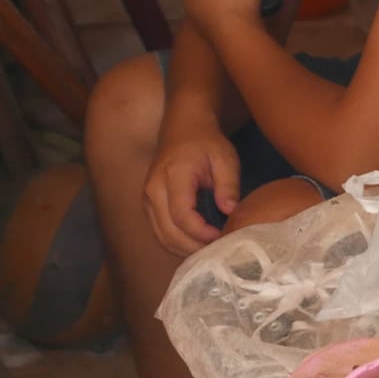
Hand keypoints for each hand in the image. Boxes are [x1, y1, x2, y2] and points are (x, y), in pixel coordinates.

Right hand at [144, 123, 241, 255]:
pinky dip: (177, 243)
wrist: (183, 127)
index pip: (182, 215)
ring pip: (161, 237)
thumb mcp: (225, 157)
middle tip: (219, 250)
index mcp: (173, 176)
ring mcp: (147, 199)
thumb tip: (231, 211)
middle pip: (168, 232)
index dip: (201, 233)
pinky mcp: (149, 206)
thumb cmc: (206, 142)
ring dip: (184, 249)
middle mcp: (153, 190)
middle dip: (194, 247)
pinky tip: (197, 243)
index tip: (221, 237)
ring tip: (210, 250)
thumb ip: (228, 184)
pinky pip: (160, 232)